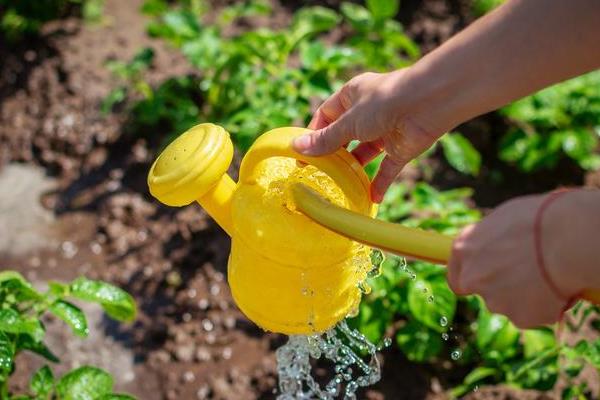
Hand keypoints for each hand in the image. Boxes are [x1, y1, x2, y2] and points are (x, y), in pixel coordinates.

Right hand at [292, 70, 441, 202]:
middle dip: (333, 153)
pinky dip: (380, 183)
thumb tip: (298, 148)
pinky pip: (387, 169)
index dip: (314, 133)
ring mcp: (385, 131)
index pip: (326, 115)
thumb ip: (326, 139)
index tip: (302, 154)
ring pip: (365, 154)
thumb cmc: (385, 102)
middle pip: (344, 136)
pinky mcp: (401, 148)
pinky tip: (370, 198)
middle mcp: (367, 113)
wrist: (429, 103)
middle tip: (317, 174)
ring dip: (354, 170)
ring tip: (340, 187)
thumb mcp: (349, 122)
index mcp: (352, 96)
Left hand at [447, 194, 582, 327]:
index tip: (484, 278)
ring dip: (524, 296)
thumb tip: (497, 247)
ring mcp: (494, 301)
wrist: (565, 239)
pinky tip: (556, 287)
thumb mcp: (503, 221)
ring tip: (548, 275)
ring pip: (509, 304)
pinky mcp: (519, 318)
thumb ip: (491, 242)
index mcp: (463, 249)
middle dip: (501, 288)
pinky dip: (543, 307)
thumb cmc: (538, 220)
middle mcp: (472, 277)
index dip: (472, 278)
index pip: (456, 277)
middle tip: (527, 276)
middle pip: (483, 292)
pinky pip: (532, 315)